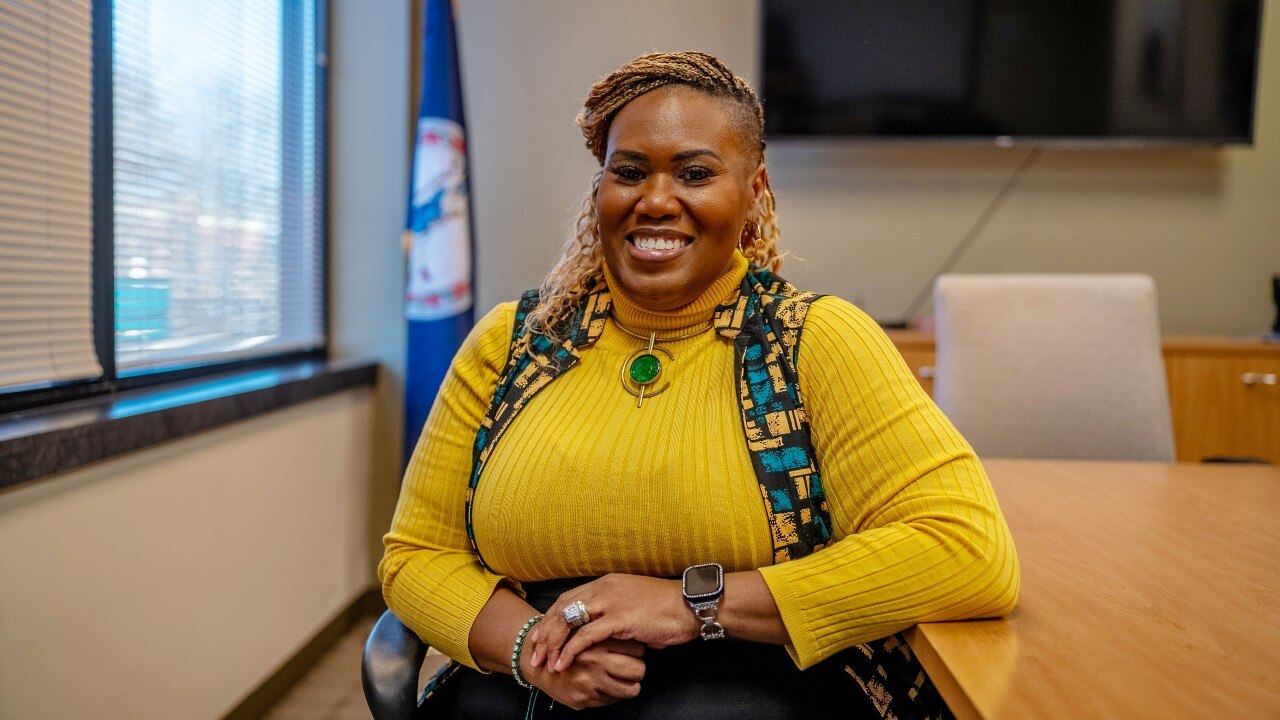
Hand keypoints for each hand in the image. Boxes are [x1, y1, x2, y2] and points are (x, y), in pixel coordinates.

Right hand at [522, 637, 645, 709]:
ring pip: (631, 689)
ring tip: (624, 679)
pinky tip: (606, 687)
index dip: (638, 650)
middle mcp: (595, 662)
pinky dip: (614, 695)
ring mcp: (590, 682)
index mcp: (598, 641)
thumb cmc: (567, 642)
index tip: (633, 651)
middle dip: (638, 669)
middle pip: (638, 669)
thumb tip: (639, 634)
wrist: (538, 662)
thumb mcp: (585, 627)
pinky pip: (614, 701)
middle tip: (633, 667)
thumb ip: (607, 627)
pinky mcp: (585, 699)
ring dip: (630, 685)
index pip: (637, 649)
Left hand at [528, 574, 699, 672]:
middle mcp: (604, 588)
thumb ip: (614, 611)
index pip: (568, 599)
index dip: (550, 619)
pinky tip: (563, 664)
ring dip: (553, 643)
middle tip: (534, 652)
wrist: (691, 605)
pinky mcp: (620, 618)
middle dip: (545, 632)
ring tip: (544, 662)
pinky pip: (586, 636)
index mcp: (605, 583)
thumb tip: (603, 629)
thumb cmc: (666, 608)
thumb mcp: (633, 603)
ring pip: (569, 621)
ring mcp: (611, 602)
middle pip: (562, 608)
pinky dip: (571, 651)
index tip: (540, 637)